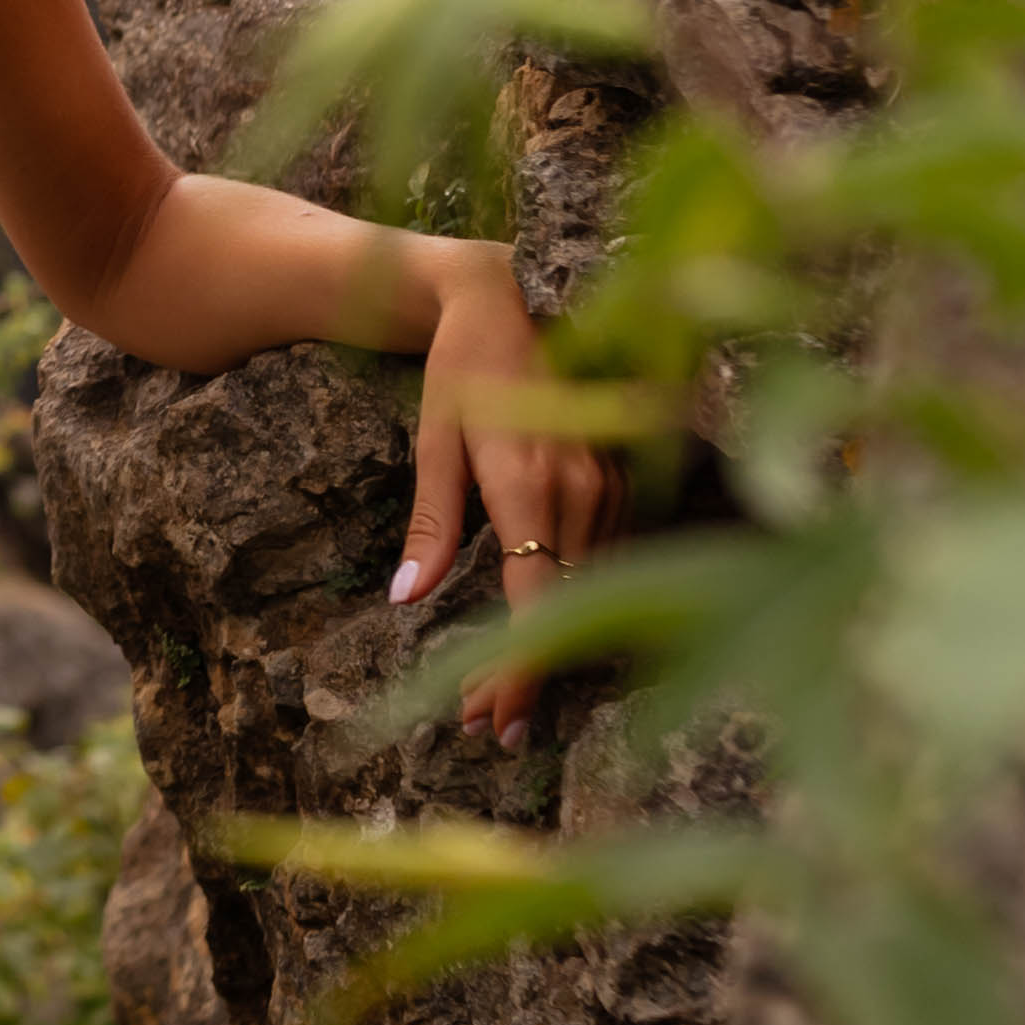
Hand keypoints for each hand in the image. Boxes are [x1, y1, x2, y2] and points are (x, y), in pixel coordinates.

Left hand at [392, 246, 624, 751]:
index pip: (537, 600)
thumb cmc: (461, 370)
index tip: (498, 721)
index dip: (522, 669)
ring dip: (550, 646)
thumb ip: (431, 524)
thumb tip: (404, 601)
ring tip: (495, 695)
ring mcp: (609, 485)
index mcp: (530, 482)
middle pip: (566, 610)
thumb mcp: (434, 443)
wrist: (506, 297)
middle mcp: (582, 489)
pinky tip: (537, 633)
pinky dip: (571, 605)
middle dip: (528, 676)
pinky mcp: (620, 481)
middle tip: (484, 727)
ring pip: (589, 593)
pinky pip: (602, 561)